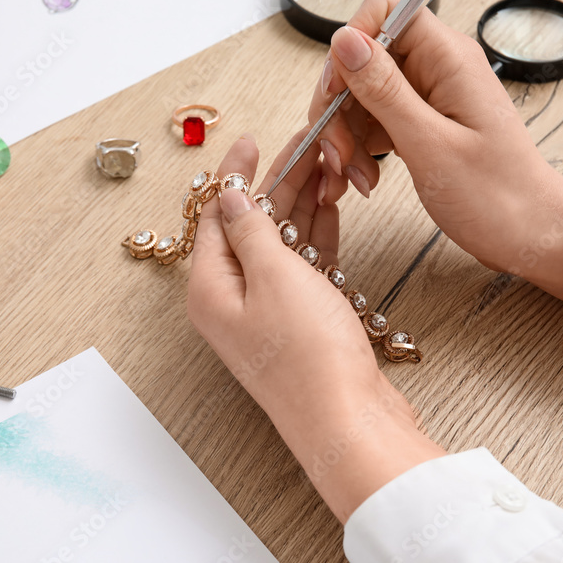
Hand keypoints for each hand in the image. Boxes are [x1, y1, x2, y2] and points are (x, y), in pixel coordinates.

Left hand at [187, 132, 443, 522]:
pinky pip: (305, 266)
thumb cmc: (308, 358)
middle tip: (308, 143)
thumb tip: (232, 196)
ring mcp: (270, 311)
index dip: (235, 174)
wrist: (350, 422)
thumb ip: (252, 230)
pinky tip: (331, 205)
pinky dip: (318, 235)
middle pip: (251, 224)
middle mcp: (234, 299)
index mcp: (211, 288)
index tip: (253, 140)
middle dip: (279, 181)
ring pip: (283, 242)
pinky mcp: (303, 321)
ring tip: (327, 163)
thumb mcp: (274, 277)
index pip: (216, 215)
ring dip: (303, 202)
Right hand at [310, 0, 562, 298]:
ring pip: (362, 94)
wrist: (528, 233)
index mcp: (448, 58)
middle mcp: (437, 68)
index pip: (383, 11)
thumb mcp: (430, 144)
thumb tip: (345, 40)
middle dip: (340, 105)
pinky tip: (365, 177)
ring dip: (347, 135)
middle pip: (362, 59)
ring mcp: (428, 95)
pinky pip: (374, 120)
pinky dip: (361, 149)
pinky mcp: (421, 120)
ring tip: (356, 176)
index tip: (336, 93)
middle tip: (339, 153)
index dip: (350, 46)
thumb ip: (384, 90)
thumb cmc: (497, 195)